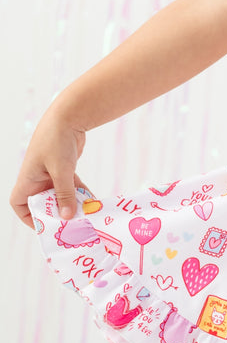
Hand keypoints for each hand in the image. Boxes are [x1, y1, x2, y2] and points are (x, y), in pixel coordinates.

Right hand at [9, 107, 88, 227]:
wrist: (69, 116)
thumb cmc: (57, 140)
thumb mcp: (62, 171)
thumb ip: (65, 195)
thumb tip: (67, 217)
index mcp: (28, 178)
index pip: (19, 203)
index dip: (27, 216)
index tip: (44, 225)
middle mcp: (37, 178)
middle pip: (43, 204)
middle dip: (56, 215)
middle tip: (72, 225)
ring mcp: (51, 174)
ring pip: (59, 197)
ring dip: (71, 206)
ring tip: (85, 216)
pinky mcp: (64, 169)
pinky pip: (70, 188)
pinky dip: (79, 194)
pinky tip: (92, 202)